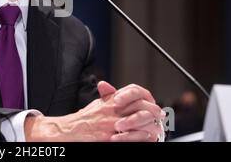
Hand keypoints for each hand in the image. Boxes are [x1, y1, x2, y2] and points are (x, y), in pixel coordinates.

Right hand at [24, 81, 163, 141]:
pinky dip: (142, 138)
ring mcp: (112, 124)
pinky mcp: (110, 137)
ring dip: (152, 126)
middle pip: (142, 106)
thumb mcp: (97, 104)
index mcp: (111, 100)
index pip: (135, 93)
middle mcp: (113, 110)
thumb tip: (117, 92)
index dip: (148, 99)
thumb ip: (109, 97)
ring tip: (157, 130)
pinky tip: (147, 139)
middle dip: (154, 113)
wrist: (70, 130)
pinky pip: (132, 137)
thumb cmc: (84, 119)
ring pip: (141, 122)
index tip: (154, 106)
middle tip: (159, 118)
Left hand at [109, 83, 164, 141]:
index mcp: (141, 99)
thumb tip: (102, 85)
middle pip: (144, 104)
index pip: (138, 91)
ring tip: (116, 127)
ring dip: (131, 122)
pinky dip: (130, 136)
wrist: (121, 136)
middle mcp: (150, 110)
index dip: (128, 94)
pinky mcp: (152, 137)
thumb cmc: (119, 118)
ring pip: (147, 118)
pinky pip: (145, 135)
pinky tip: (117, 137)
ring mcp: (153, 123)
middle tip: (116, 113)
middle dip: (129, 109)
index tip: (116, 99)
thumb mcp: (113, 106)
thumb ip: (108, 95)